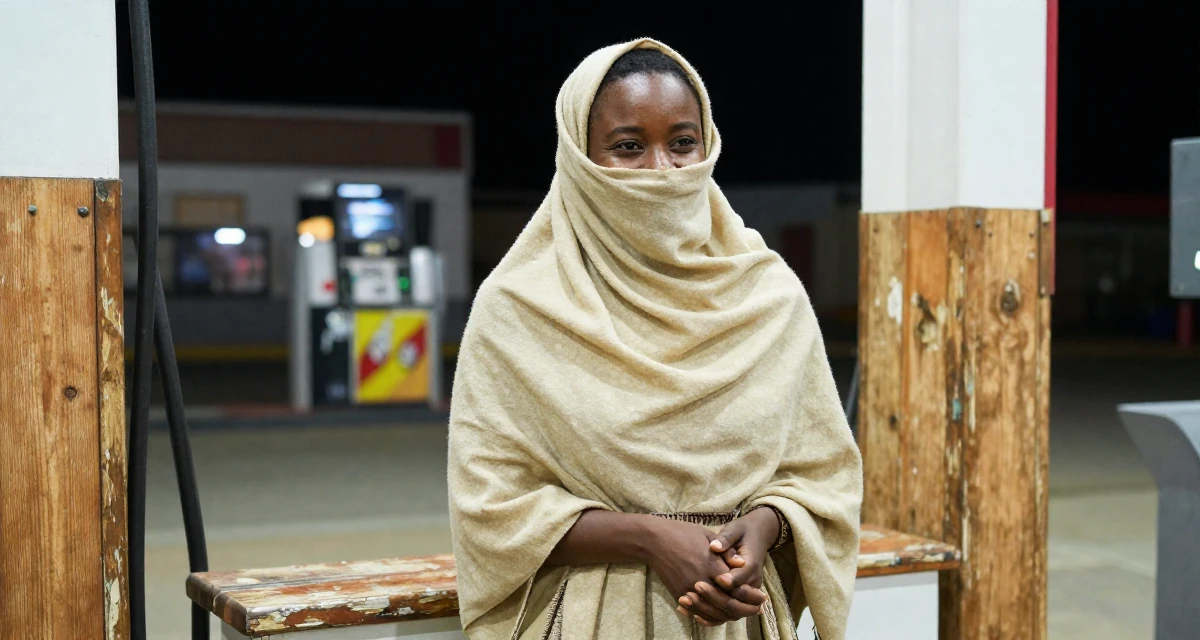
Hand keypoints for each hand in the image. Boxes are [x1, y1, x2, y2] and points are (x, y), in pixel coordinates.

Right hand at [643, 518, 760, 625]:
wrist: (654, 541)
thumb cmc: (682, 533)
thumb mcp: (707, 535)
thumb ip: (726, 551)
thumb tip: (742, 563)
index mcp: (710, 563)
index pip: (736, 586)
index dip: (751, 595)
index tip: (762, 597)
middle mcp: (700, 580)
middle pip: (727, 602)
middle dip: (745, 609)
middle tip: (757, 610)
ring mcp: (688, 590)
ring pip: (713, 611)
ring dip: (730, 615)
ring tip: (742, 614)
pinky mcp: (679, 594)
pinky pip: (697, 612)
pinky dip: (710, 617)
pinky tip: (719, 616)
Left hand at [689, 508, 779, 616]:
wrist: (756, 535)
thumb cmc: (742, 531)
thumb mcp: (735, 529)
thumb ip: (726, 539)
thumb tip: (714, 546)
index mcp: (752, 564)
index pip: (739, 578)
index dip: (724, 581)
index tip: (705, 579)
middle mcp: (752, 582)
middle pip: (735, 600)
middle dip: (713, 597)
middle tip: (694, 587)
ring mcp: (746, 593)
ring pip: (729, 612)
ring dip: (706, 609)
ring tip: (684, 600)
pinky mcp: (739, 598)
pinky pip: (724, 614)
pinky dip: (707, 616)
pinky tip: (687, 610)